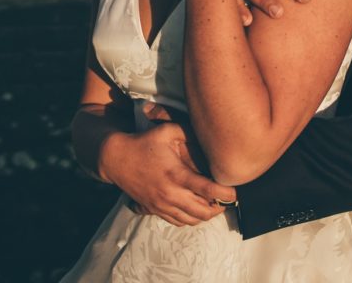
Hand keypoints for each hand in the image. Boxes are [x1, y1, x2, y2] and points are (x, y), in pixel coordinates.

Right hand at [100, 109, 236, 226]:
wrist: (116, 159)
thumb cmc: (145, 143)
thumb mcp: (168, 131)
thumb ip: (191, 133)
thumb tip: (211, 137)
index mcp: (176, 174)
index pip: (206, 190)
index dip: (224, 193)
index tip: (234, 192)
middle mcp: (169, 193)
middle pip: (202, 211)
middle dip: (219, 207)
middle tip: (227, 198)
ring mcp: (161, 205)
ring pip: (191, 220)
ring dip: (206, 215)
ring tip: (216, 204)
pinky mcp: (155, 210)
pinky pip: (178, 222)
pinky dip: (192, 219)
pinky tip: (197, 209)